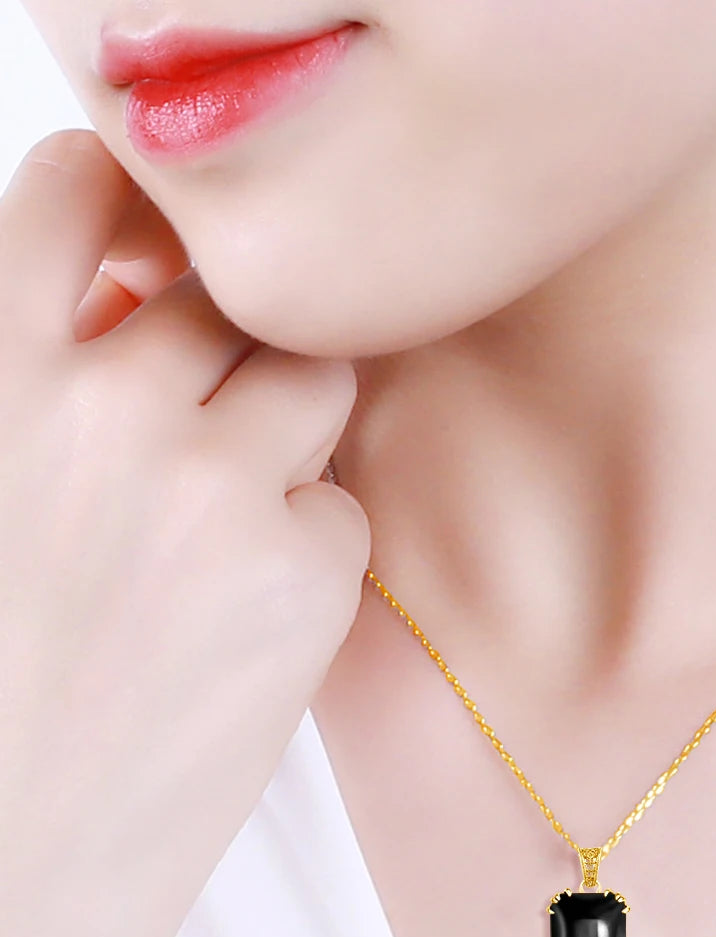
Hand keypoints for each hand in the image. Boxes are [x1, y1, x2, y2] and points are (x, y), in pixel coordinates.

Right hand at [0, 129, 369, 936]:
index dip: (131, 215)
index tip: (147, 259)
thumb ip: (30, 383)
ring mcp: (216, 490)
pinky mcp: (304, 576)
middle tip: (200, 420)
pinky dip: (308, 544)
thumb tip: (123, 307)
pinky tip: (243, 620)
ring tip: (220, 523)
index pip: (82, 192)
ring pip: (312, 382)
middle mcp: (103, 408)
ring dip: (283, 430)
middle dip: (226, 341)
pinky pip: (339, 507)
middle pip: (234, 292)